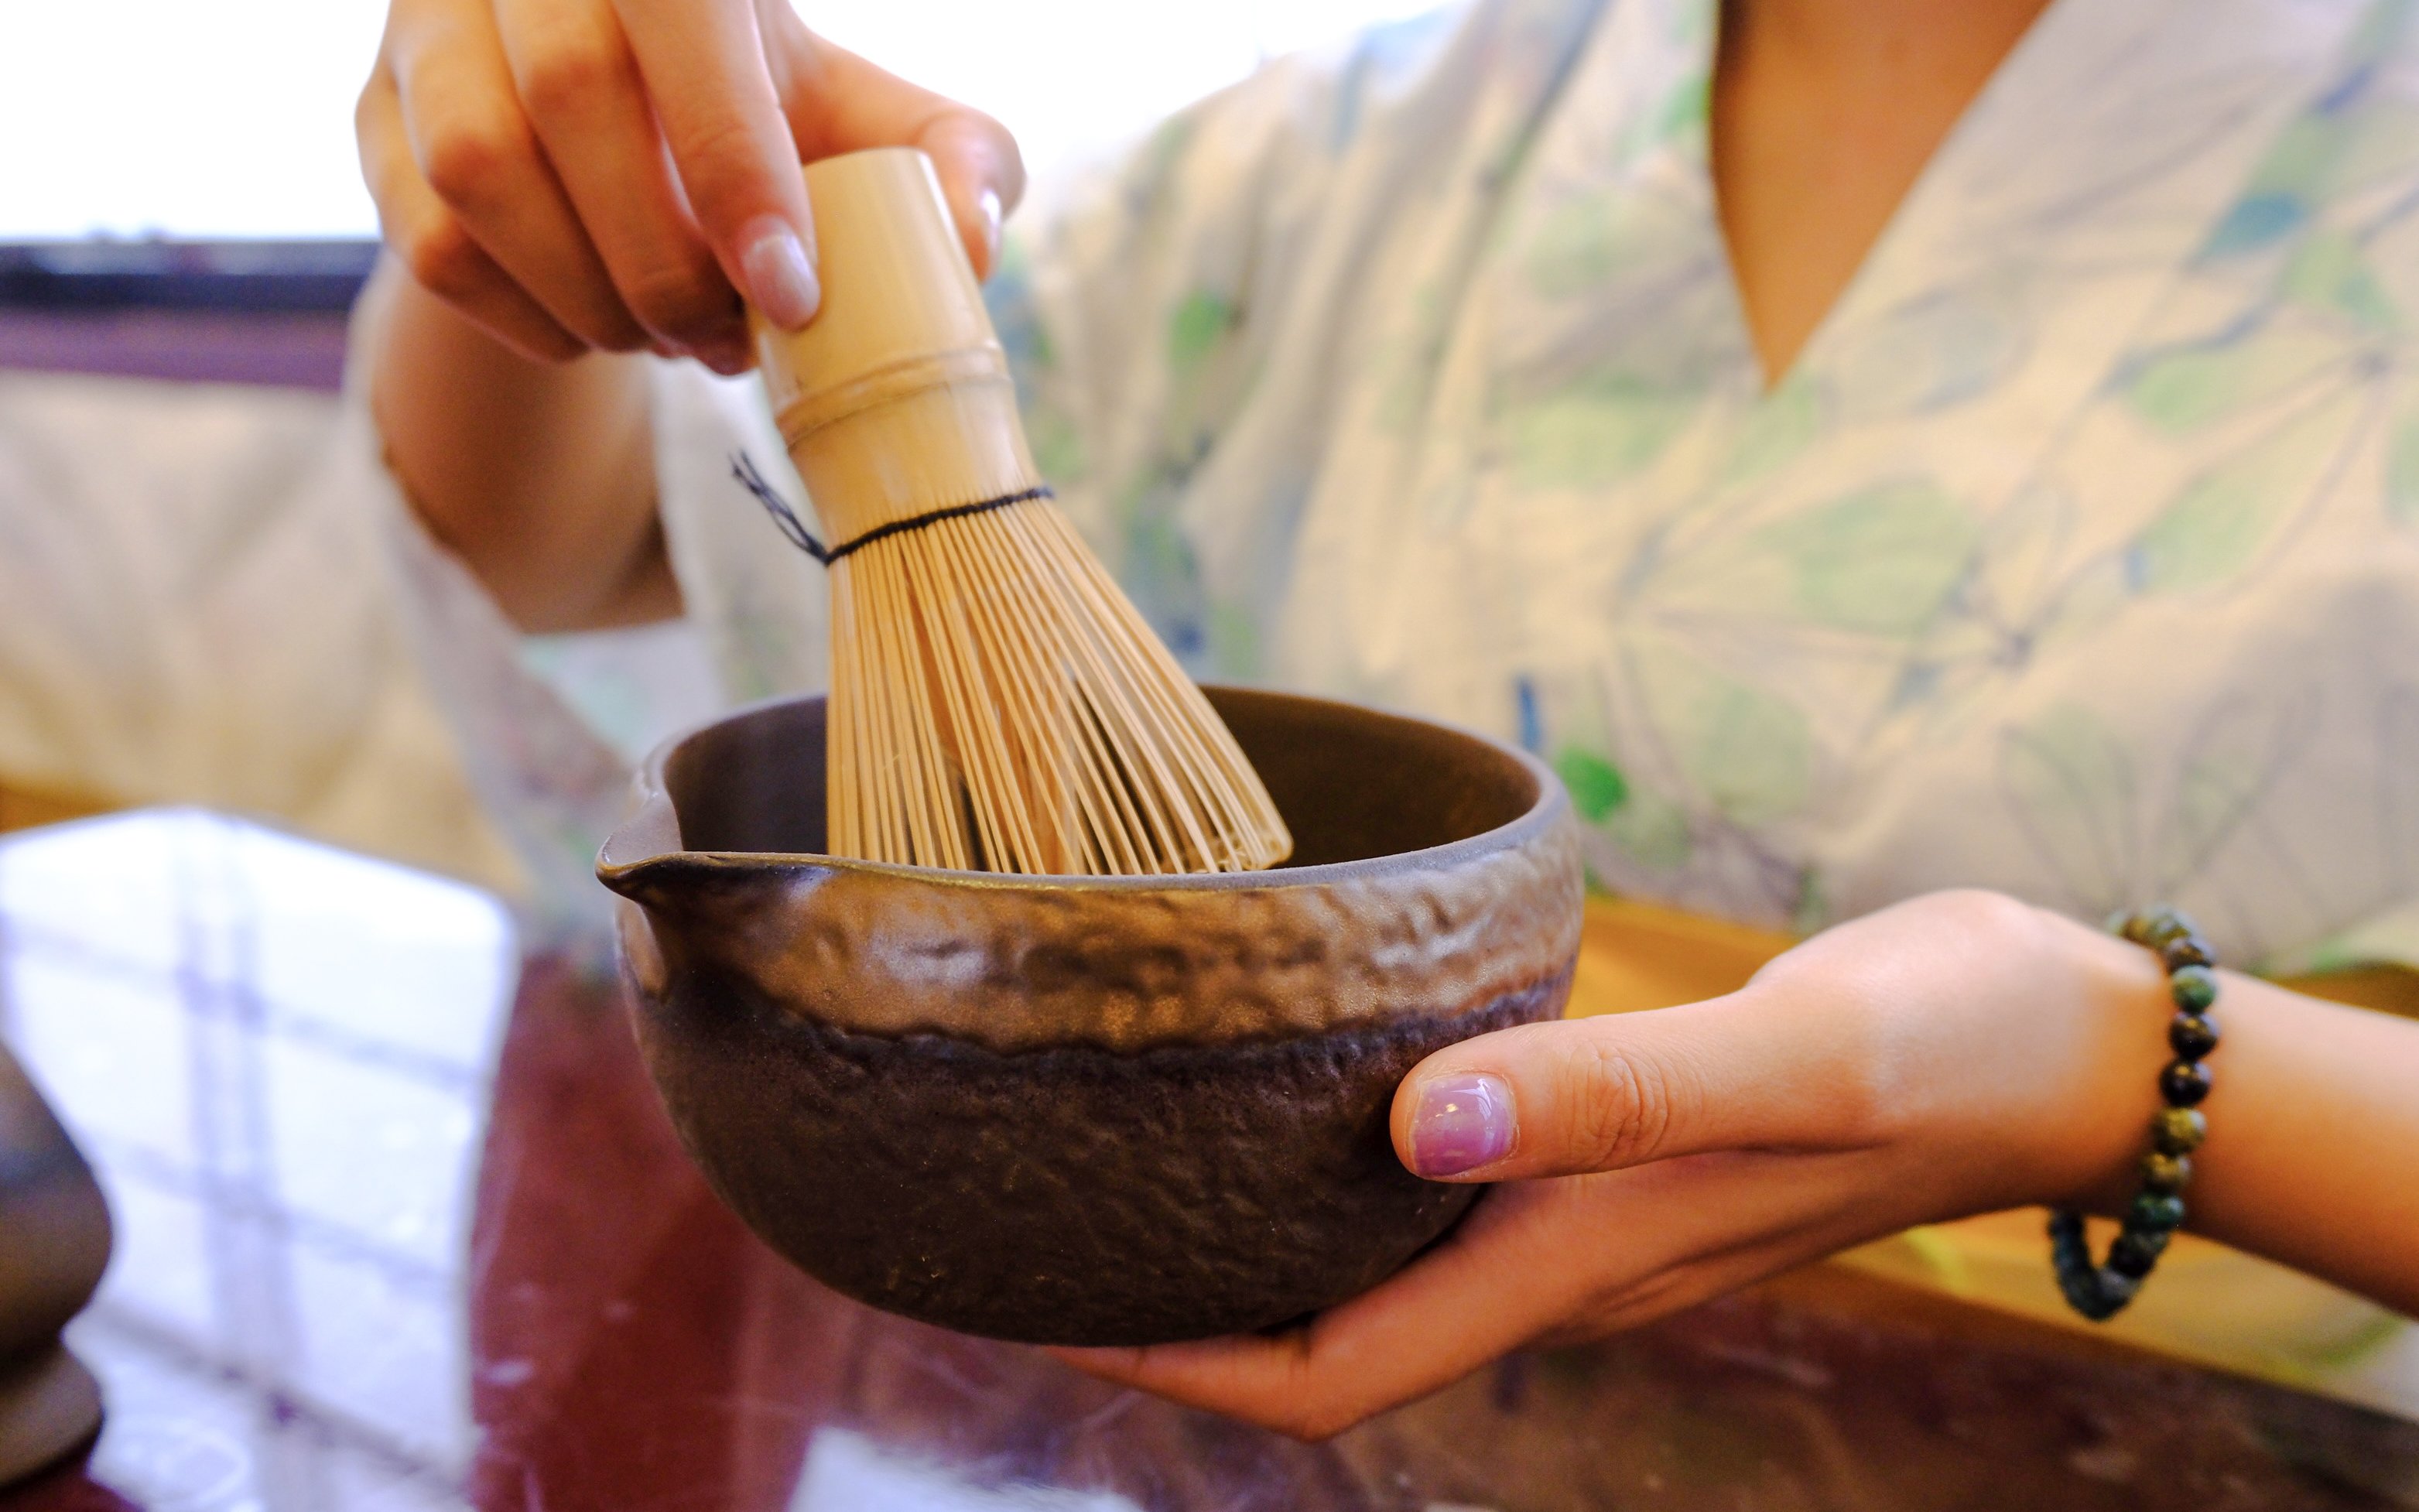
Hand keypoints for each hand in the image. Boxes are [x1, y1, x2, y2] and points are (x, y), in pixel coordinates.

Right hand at [357, 0, 1022, 370]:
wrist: (637, 129)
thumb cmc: (773, 119)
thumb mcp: (876, 126)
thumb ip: (955, 163)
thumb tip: (972, 242)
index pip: (679, 14)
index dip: (734, 159)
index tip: (789, 291)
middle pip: (568, 93)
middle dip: (664, 258)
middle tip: (734, 338)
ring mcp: (427, 27)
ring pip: (477, 167)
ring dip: (590, 294)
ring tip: (672, 342)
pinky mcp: (372, 117)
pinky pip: (429, 241)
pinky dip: (528, 320)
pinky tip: (599, 334)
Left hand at [1054, 890, 2172, 1438]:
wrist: (2054, 1038)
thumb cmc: (1938, 1046)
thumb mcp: (1780, 1064)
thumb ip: (1605, 1094)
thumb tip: (1411, 1125)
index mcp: (1569, 1265)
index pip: (1326, 1377)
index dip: (1172, 1362)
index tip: (1034, 1306)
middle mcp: (1553, 1260)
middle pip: (1317, 1336)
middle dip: (1168, 1305)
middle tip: (1022, 1220)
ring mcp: (1578, 1210)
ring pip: (1366, 1261)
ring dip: (1239, 1232)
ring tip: (1109, 1153)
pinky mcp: (1602, 1143)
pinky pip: (1429, 1179)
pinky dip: (1333, 1156)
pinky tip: (1281, 1076)